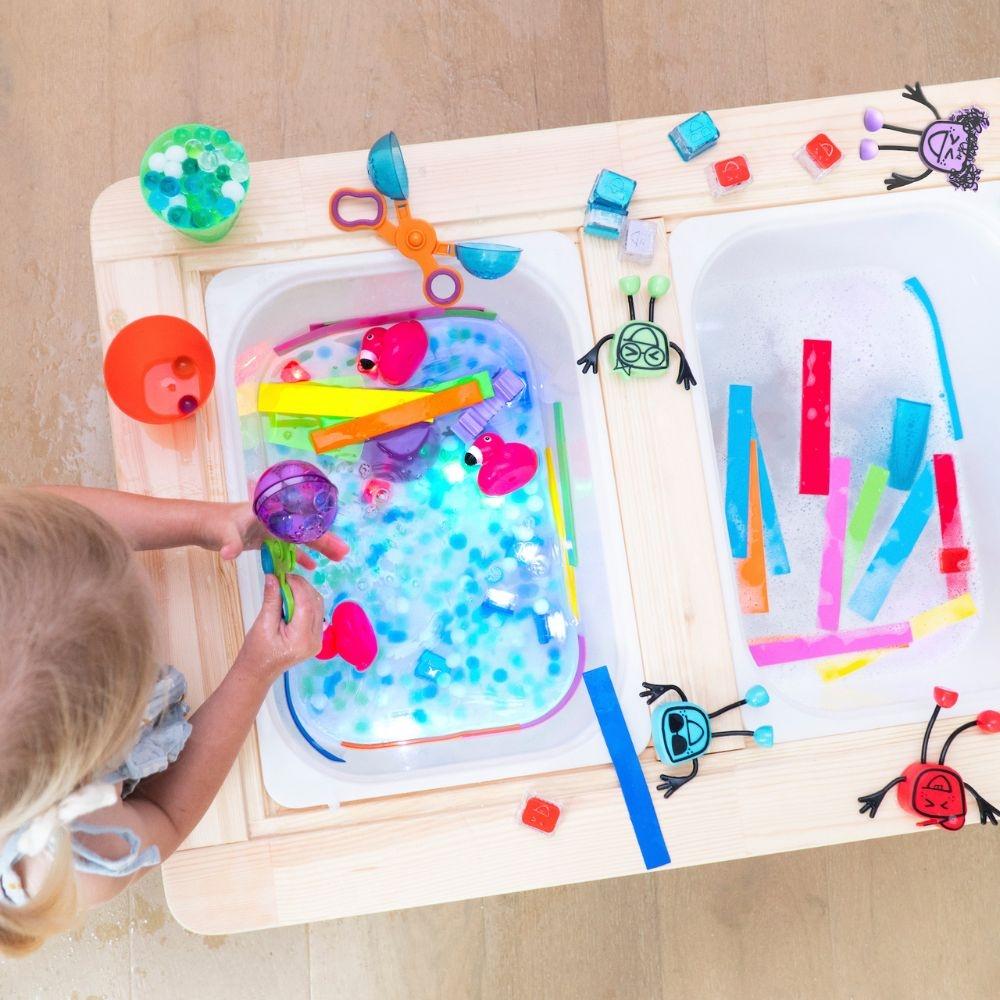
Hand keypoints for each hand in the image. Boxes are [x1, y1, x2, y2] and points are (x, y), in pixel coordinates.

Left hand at [202, 502, 348, 566]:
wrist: (202, 524)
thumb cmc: (214, 523)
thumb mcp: (223, 533)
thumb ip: (230, 543)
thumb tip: (230, 554)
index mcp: (271, 513)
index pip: (301, 525)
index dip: (319, 535)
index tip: (336, 544)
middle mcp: (276, 519)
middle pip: (305, 531)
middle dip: (326, 541)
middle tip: (344, 553)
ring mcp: (272, 529)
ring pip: (300, 539)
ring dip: (318, 548)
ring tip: (338, 558)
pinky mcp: (267, 539)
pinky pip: (289, 548)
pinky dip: (300, 556)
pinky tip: (312, 566)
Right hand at [236, 574, 325, 681]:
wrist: (258, 671)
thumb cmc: (257, 652)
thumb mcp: (262, 624)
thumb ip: (271, 600)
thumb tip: (273, 577)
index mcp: (302, 639)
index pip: (306, 604)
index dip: (297, 585)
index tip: (284, 574)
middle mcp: (315, 640)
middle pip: (315, 603)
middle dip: (301, 587)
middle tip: (284, 577)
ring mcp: (318, 640)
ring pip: (318, 606)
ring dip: (305, 592)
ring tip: (286, 586)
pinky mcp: (315, 637)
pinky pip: (315, 613)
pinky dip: (306, 601)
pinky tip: (292, 597)